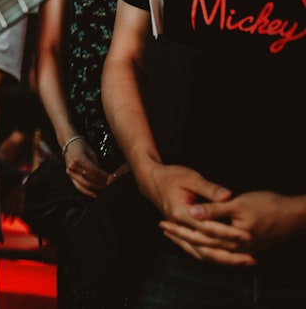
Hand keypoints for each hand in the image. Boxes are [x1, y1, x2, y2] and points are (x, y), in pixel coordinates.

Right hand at [62, 139, 110, 197]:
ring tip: (104, 188)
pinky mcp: (69, 176)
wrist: (69, 144)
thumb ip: (96, 165)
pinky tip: (94, 194)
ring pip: (85, 184)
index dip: (103, 176)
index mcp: (79, 158)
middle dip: (101, 183)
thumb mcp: (91, 153)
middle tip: (110, 184)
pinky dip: (86, 192)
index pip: (93, 171)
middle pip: (89, 179)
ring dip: (96, 187)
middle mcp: (73, 166)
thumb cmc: (80, 146)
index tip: (111, 177)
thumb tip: (104, 175)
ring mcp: (70, 172)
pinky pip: (78, 186)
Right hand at [134, 162, 249, 262]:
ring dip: (222, 260)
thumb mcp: (191, 178)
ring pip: (200, 253)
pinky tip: (226, 259)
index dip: (228, 232)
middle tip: (251, 258)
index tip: (247, 235)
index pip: (208, 227)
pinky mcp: (182, 232)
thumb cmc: (172, 176)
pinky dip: (211, 256)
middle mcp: (179, 225)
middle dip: (229, 255)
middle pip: (205, 247)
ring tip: (244, 262)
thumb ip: (210, 189)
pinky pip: (196, 250)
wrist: (152, 180)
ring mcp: (179, 230)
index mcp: (181, 212)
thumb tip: (228, 196)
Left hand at [162, 190, 305, 265]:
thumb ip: (214, 208)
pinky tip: (196, 239)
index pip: (198, 237)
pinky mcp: (244, 248)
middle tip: (162, 228)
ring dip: (191, 243)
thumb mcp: (238, 204)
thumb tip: (192, 212)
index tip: (162, 223)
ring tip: (174, 234)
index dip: (179, 230)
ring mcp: (240, 250)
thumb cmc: (268, 205)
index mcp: (231, 239)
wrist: (294, 215)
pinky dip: (204, 245)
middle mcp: (234, 249)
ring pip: (209, 252)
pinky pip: (219, 251)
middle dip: (181, 238)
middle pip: (201, 247)